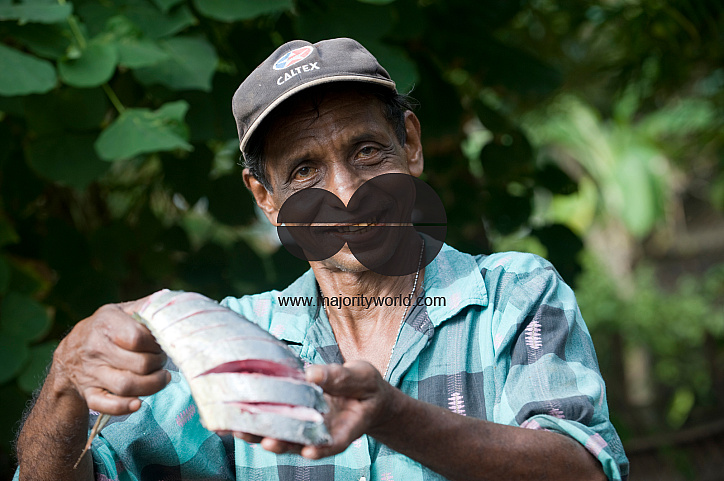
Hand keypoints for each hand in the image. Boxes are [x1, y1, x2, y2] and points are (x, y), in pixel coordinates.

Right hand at [51, 298, 169, 415]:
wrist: (69, 354)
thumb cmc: (106, 329)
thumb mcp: (121, 311)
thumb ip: (146, 307)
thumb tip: (173, 306)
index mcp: (106, 323)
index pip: (138, 338)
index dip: (155, 343)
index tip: (160, 343)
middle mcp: (96, 348)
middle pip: (139, 364)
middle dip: (158, 364)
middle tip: (162, 361)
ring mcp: (91, 373)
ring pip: (126, 386)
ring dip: (151, 385)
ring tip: (161, 378)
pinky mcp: (89, 394)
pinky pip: (106, 405)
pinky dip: (124, 407)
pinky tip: (138, 403)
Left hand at [238, 361, 396, 458]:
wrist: (363, 394)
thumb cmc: (365, 387)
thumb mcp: (362, 378)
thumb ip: (341, 378)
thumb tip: (312, 373)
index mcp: (346, 428)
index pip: (334, 442)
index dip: (321, 449)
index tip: (309, 451)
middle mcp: (322, 433)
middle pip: (300, 444)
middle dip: (281, 444)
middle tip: (266, 442)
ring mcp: (305, 426)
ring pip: (281, 435)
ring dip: (260, 434)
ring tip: (240, 430)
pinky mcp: (292, 415)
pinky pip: (273, 420)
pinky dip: (254, 419)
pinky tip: (234, 414)